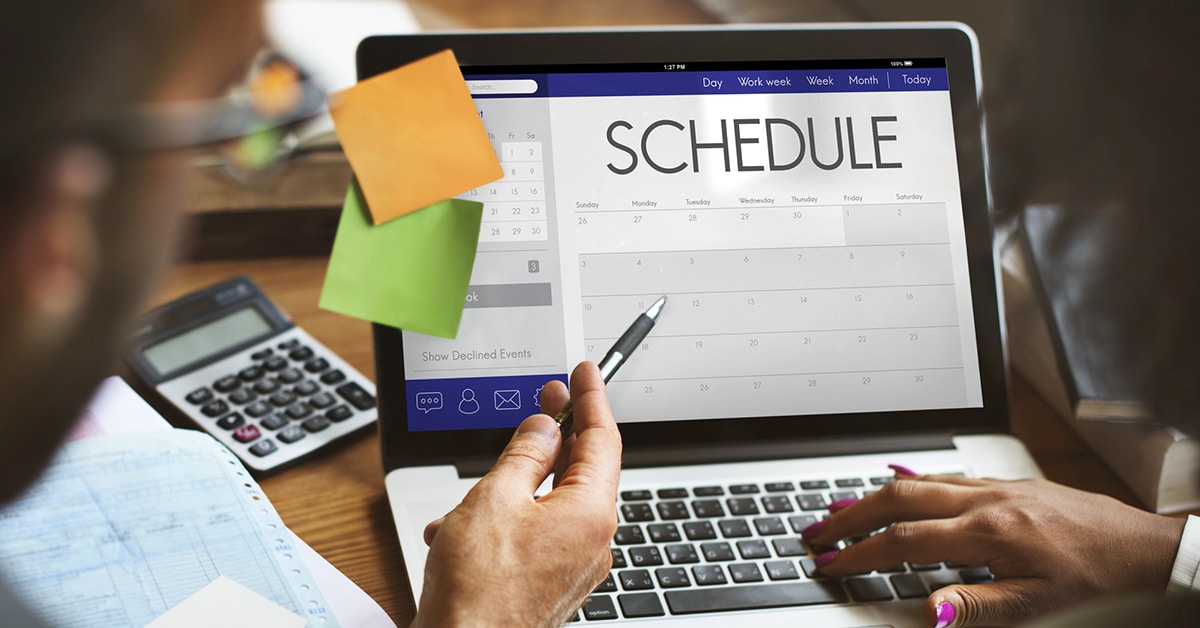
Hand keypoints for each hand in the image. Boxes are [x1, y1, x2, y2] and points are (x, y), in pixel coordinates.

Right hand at [413, 362, 621, 626]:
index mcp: (590, 513)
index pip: (602, 439)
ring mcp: (574, 567)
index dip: (591, 399)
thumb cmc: (478, 589)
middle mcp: (592, 541)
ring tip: (472, 493)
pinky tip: (464, 530)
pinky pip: (537, 536)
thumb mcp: (494, 498)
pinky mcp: (552, 584)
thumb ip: (524, 455)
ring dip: (514, 488)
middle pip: (582, 471)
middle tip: (547, 400)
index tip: (586, 372)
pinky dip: (506, 522)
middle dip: (557, 436)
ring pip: (551, 505)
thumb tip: (544, 428)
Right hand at [803, 469, 1185, 626]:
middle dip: (849, 515)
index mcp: (987, 533)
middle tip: (815, 531)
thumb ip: (975, 607)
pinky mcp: (1007, 483)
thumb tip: (925, 611)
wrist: (1143, 546)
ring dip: (873, 495)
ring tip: (840, 511)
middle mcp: (985, 500)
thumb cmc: (1095, 578)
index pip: (903, 541)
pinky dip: (910, 481)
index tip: (829, 564)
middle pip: (897, 497)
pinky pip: (946, 475)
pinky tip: (898, 483)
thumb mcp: (1036, 606)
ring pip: (918, 480)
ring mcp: (995, 487)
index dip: (859, 554)